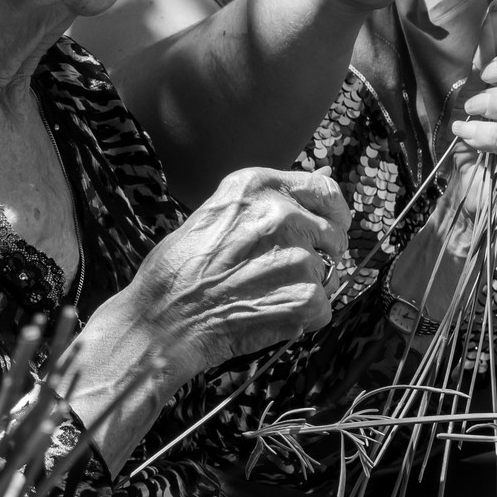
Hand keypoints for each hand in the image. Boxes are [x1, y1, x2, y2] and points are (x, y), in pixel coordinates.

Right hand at [123, 167, 349, 378]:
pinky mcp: (306, 297)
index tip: (331, 225)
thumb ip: (266, 201)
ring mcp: (297, 257)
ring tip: (259, 296)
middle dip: (318, 254)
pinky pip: (322, 307)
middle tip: (280, 273)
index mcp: (258, 186)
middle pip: (332, 234)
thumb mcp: (215, 213)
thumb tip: (321, 176)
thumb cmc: (179, 269)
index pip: (324, 190)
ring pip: (324, 273)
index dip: (332, 212)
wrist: (165, 320)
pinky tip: (266, 315)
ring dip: (301, 287)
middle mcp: (282, 214)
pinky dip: (301, 317)